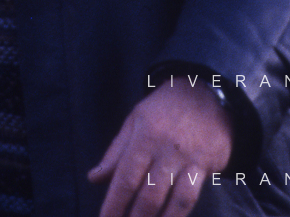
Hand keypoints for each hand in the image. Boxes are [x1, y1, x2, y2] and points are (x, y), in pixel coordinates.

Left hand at [88, 78, 232, 216]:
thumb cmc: (163, 109)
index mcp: (143, 135)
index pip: (125, 175)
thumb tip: (93, 178)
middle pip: (147, 192)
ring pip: (169, 198)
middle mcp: (164, 148)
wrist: (204, 93)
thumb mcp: (134, 121)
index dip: (114, 202)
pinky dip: (178, 215)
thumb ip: (115, 152)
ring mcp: (186, 158)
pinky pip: (190, 197)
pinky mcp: (204, 166)